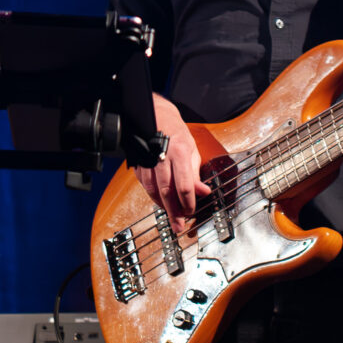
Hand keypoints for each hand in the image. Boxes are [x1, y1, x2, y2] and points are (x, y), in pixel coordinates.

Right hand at [137, 93, 201, 226]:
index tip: (191, 212)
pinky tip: (160, 201)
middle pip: (167, 192)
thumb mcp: (192, 151)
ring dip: (162, 206)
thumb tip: (203, 192)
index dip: (188, 203)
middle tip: (178, 226)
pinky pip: (145, 185)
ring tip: (170, 215)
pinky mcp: (139, 164)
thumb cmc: (176, 133)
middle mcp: (163, 157)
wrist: (156, 117)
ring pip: (153, 191)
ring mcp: (148, 161)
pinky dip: (153, 196)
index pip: (184, 186)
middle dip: (174, 212)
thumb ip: (196, 174)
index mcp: (179, 153)